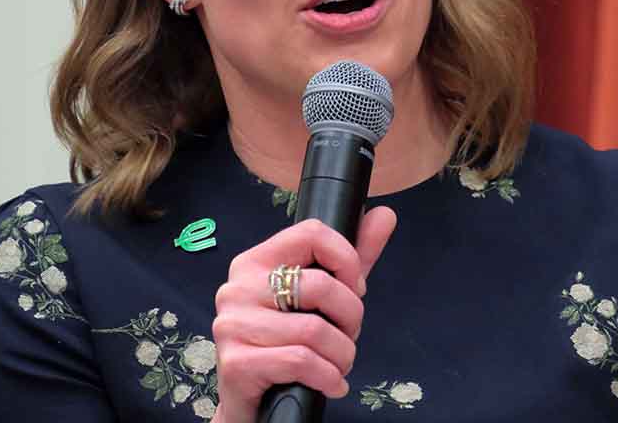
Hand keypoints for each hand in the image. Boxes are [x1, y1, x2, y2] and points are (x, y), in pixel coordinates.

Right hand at [210, 207, 397, 422]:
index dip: (347, 260)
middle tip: (348, 336)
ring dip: (342, 355)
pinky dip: (329, 377)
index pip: (312, 232)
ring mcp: (232, 324)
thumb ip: (352, 259)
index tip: (354, 288)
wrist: (254, 406)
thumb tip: (385, 215)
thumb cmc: (288, 345)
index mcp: (255, 262)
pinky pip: (301, 361)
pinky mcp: (236, 363)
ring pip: (315, 330)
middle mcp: (237, 287)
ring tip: (339, 364)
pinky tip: (331, 384)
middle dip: (351, 317)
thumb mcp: (323, 300)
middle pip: (320, 285)